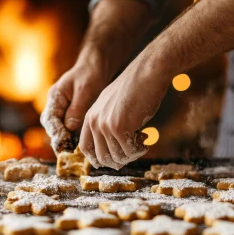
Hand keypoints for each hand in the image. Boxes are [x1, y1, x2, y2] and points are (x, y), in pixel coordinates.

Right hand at [40, 50, 110, 151]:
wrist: (97, 66)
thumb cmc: (91, 74)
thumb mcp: (85, 90)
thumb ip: (77, 108)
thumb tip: (69, 127)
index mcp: (55, 97)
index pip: (50, 119)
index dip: (55, 133)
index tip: (63, 143)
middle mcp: (56, 105)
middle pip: (53, 127)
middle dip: (59, 140)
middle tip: (68, 153)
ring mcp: (63, 110)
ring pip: (61, 130)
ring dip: (67, 141)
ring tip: (75, 153)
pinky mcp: (72, 114)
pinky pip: (70, 129)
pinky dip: (74, 137)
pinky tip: (83, 146)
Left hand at [79, 52, 169, 169]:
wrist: (148, 73)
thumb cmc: (136, 88)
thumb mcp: (114, 105)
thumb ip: (108, 123)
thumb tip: (113, 152)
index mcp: (90, 116)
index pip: (85, 147)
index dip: (97, 159)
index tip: (112, 161)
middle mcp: (94, 121)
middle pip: (102, 157)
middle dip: (120, 160)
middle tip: (134, 152)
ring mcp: (105, 125)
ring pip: (118, 157)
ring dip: (132, 154)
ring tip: (142, 141)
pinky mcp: (119, 127)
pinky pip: (130, 151)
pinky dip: (140, 149)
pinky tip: (146, 136)